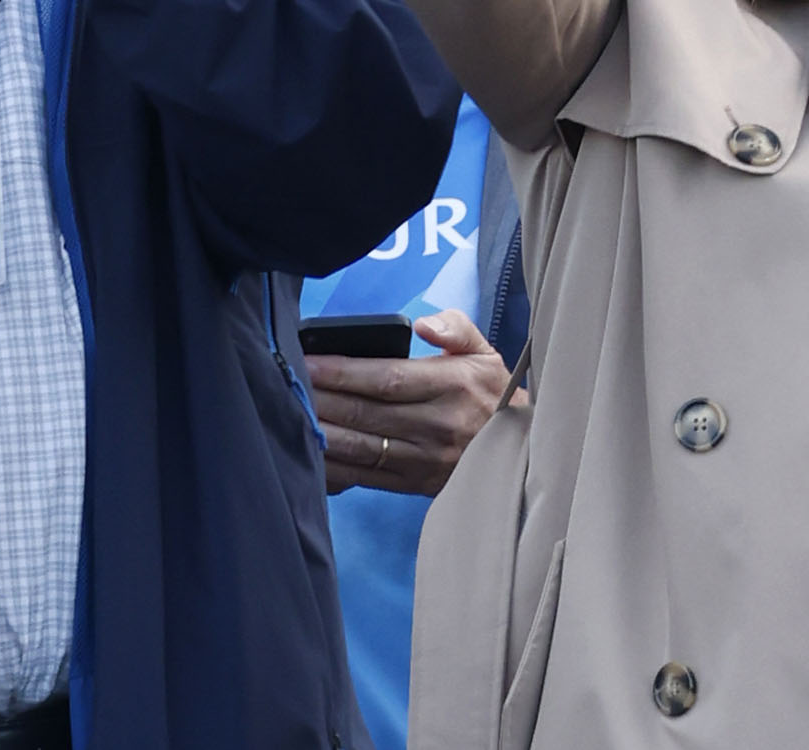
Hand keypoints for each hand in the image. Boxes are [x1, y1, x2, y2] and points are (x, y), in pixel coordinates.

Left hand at [305, 310, 512, 495]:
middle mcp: (437, 424)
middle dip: (322, 399)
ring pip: (362, 447)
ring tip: (290, 416)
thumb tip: (424, 325)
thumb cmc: (490, 393)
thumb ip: (455, 327)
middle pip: (366, 413)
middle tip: (287, 385)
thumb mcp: (483, 350)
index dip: (344, 372)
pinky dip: (335, 468)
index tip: (309, 362)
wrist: (521, 450)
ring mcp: (425, 459)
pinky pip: (366, 476)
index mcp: (451, 385)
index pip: (387, 378)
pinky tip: (309, 453)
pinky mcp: (414, 483)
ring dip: (323, 433)